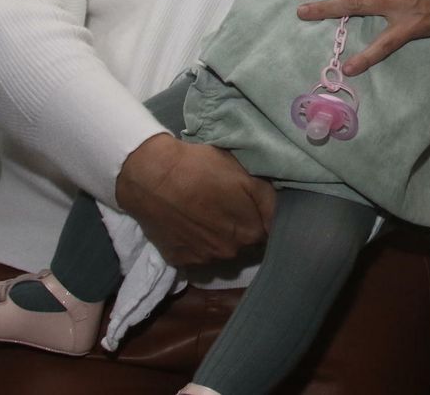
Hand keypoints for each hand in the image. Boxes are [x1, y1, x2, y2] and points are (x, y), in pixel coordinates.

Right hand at [114, 133, 274, 266]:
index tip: (251, 206)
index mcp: (251, 232)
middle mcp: (230, 252)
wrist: (152, 176)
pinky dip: (194, 242)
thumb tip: (277, 215)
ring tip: (204, 213)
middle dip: (241, 227)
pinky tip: (186, 222)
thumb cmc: (203, 169)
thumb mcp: (245, 174)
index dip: (262, 218)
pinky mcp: (178, 259)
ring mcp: (202, 259)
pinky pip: (195, 254)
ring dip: (218, 236)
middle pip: (244, 242)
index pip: (267, 231)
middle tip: (226, 205)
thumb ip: (267, 199)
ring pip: (220, 249)